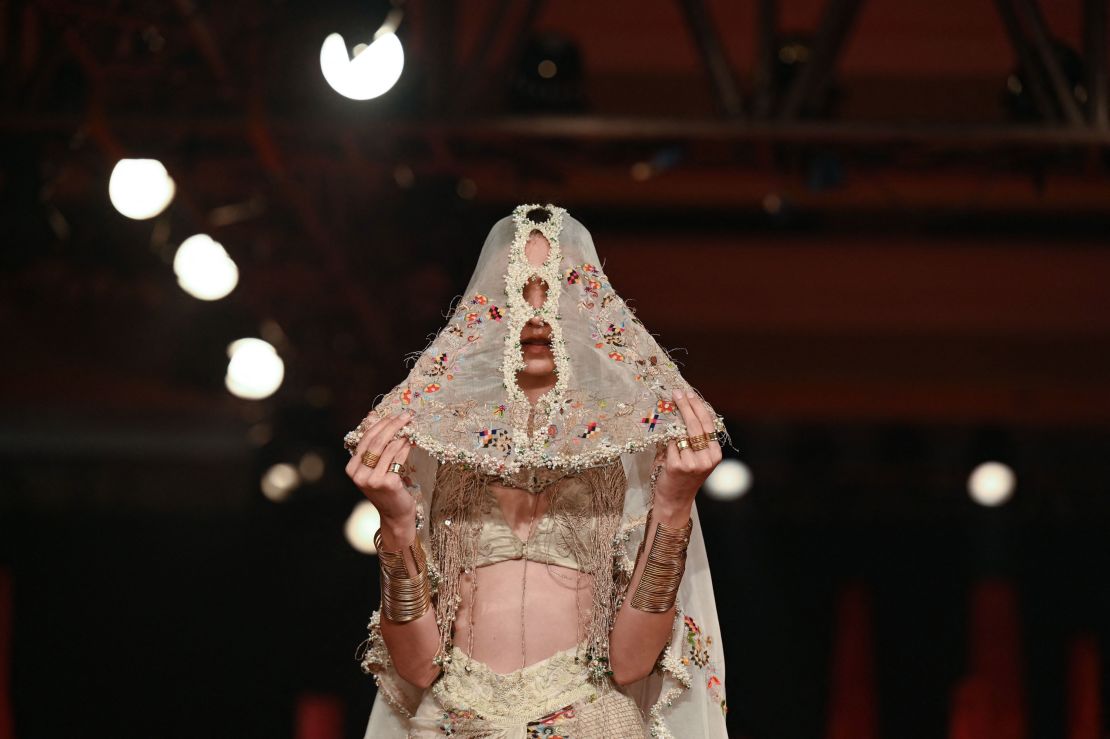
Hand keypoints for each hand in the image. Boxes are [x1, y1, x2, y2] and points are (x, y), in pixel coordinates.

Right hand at [344, 410, 416, 528]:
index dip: (380, 424)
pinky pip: (397, 458)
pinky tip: (410, 441)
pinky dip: (405, 447)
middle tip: (406, 415)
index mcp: (351, 468)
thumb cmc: (385, 488)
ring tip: (410, 426)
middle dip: (392, 425)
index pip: (365, 439)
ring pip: (388, 448)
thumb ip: (372, 445)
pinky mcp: (387, 483)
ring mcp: (372, 480)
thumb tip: (372, 415)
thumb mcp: (374, 467)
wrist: (394, 514)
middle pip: (376, 442)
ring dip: (401, 434)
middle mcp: (359, 474)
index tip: (393, 414)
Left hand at [653, 389, 721, 522]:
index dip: (697, 407)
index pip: (707, 424)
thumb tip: (683, 411)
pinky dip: (665, 442)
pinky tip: (663, 441)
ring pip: (680, 434)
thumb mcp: (696, 458)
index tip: (689, 394)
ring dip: (673, 423)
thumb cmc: (684, 477)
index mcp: (715, 454)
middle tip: (677, 394)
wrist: (675, 500)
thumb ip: (694, 439)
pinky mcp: (677, 466)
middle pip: (695, 425)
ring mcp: (692, 463)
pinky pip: (669, 445)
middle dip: (685, 406)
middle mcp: (707, 459)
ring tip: (667, 411)